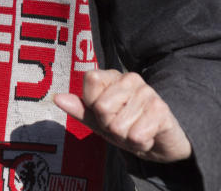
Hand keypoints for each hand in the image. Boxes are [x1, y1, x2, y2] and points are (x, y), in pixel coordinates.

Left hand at [53, 69, 190, 162]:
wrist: (159, 144)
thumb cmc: (126, 128)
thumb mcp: (99, 121)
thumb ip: (80, 109)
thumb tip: (57, 98)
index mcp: (111, 76)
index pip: (91, 80)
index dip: (93, 104)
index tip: (104, 112)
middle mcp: (130, 78)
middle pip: (102, 106)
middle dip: (109, 125)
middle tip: (123, 125)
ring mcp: (148, 92)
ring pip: (118, 125)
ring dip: (125, 136)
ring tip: (136, 130)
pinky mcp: (162, 109)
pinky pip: (136, 135)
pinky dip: (140, 143)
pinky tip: (148, 136)